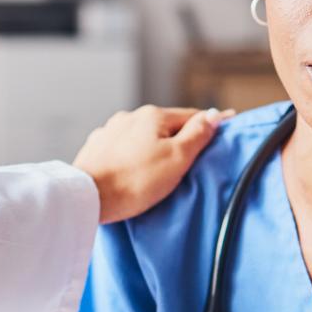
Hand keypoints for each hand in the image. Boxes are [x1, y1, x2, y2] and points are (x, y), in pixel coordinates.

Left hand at [71, 105, 232, 223]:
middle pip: (165, 126)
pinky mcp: (96, 148)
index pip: (191, 116)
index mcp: (153, 115)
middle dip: (178, 139)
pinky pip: (123, 149)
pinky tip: (133, 170)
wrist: (88, 198)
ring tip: (159, 169)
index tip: (224, 128)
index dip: (208, 126)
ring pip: (142, 137)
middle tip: (190, 160)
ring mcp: (109, 131)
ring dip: (153, 147)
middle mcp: (129, 116)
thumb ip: (197, 134)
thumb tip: (215, 114)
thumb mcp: (177, 158)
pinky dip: (132, 156)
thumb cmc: (135, 181)